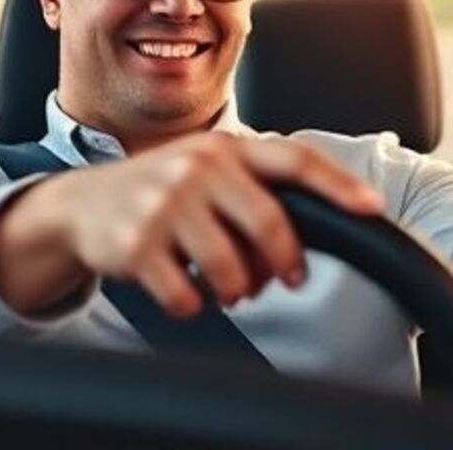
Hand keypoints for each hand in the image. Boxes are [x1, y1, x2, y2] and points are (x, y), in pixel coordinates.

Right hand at [51, 133, 383, 316]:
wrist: (81, 205)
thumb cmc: (162, 192)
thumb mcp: (207, 172)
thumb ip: (253, 192)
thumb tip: (298, 248)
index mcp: (225, 148)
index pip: (294, 160)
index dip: (336, 185)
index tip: (371, 208)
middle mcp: (197, 167)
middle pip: (268, 223)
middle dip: (286, 260)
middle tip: (288, 279)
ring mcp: (164, 203)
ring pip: (230, 268)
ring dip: (236, 290)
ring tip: (227, 287)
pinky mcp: (136, 243)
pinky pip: (186, 295)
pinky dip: (192, 304)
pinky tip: (184, 290)